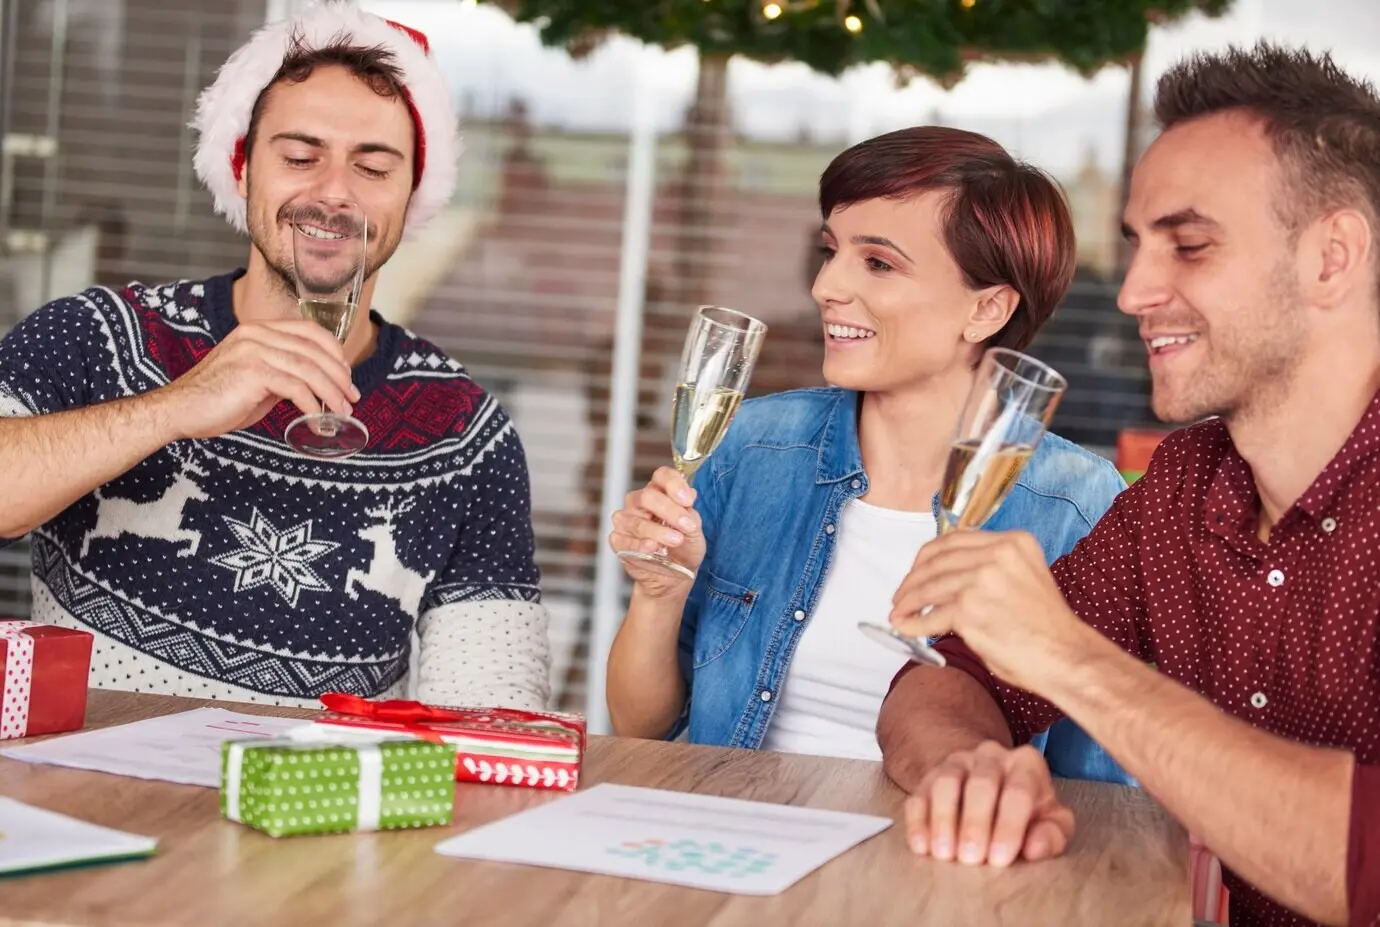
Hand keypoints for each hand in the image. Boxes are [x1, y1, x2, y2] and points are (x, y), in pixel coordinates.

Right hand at [162, 320, 360, 439]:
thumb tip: (316, 384)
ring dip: (331, 393)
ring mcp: (254, 350)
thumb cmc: (217, 398)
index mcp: (258, 330)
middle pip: (314, 350)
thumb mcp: (256, 378)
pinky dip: (312, 404)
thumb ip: (283, 372)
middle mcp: (257, 334)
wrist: (179, 410)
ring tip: (342, 411)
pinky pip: (295, 387)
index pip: (309, 331)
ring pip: (309, 368)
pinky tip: (317, 418)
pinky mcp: (252, 372)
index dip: (334, 352)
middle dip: (339, 376)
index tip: (347, 376)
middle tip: (352, 398)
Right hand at [609, 466, 705, 598]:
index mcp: (659, 492)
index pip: (662, 476)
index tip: (689, 500)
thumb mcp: (694, 530)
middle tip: (686, 525)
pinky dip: (639, 545)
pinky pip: (624, 541)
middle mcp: (638, 503)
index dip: (674, 484)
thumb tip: (690, 494)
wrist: (674, 577)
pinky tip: (652, 548)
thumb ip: (690, 512)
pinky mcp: (618, 541)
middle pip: (647, 496)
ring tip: (675, 540)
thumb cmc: (684, 548)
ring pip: (636, 521)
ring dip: (658, 531)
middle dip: (669, 510)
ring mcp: (625, 521)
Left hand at [888, 530, 1083, 691]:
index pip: (956, 539)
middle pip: (938, 560)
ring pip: (930, 586)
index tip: (916, 570)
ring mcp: (982, 580)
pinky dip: (914, 624)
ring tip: (899, 613)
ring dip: (908, 601)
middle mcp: (998, 554)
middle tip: (900, 596)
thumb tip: (944, 577)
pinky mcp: (969, 609)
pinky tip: (906, 628)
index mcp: (1015, 541)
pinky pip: (932, 616)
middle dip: (913, 579)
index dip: (928, 556)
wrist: (1067, 656)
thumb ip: (990, 568)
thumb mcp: (1023, 578)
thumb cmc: (1047, 627)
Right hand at [904, 740, 1074, 866]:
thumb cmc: (1026, 812)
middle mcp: (990, 756)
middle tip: (971, 859)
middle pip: (981, 784)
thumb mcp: (1049, 821)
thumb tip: (1034, 848)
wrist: (990, 786)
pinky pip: (919, 794)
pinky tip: (921, 846)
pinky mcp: (928, 776)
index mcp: (1025, 764)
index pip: (1019, 792)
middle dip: (975, 824)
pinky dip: (918, 821)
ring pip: (946, 782)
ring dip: (943, 819)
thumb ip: (1051, 835)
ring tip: (945, 854)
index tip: (1000, 858)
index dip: (1009, 826)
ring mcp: (956, 762)